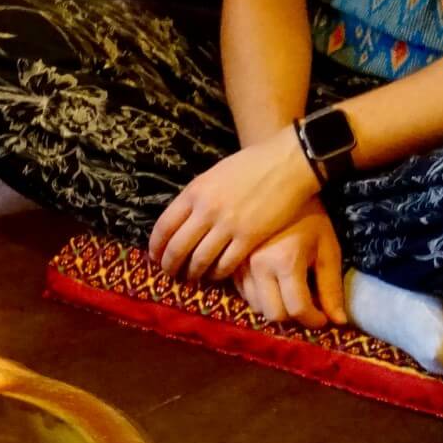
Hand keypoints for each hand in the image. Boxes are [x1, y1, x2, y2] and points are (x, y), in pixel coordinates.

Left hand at [148, 126, 322, 281]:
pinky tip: (216, 275)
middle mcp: (207, 210)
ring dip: (192, 274)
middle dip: (170, 266)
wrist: (287, 163)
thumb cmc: (251, 165)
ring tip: (192, 278)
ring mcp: (228, 225)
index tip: (155, 257)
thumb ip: (197, 197)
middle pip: (177, 249)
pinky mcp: (249, 238)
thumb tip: (181, 220)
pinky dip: (217, 274)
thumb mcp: (214, 175)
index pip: (164, 227)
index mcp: (194, 192)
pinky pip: (225, 264)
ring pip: (199, 261)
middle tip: (170, 274)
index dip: (156, 248)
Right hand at [232, 210, 348, 328]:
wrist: (281, 187)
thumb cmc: (310, 217)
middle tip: (307, 307)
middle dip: (294, 317)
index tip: (323, 318)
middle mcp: (258, 267)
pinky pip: (243, 293)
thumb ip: (332, 287)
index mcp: (285, 261)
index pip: (297, 309)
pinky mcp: (232, 262)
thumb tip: (338, 322)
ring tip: (290, 294)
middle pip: (273, 313)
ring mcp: (241, 265)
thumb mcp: (328, 249)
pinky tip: (273, 284)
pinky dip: (260, 297)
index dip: (314, 320)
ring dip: (276, 308)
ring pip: (256, 306)